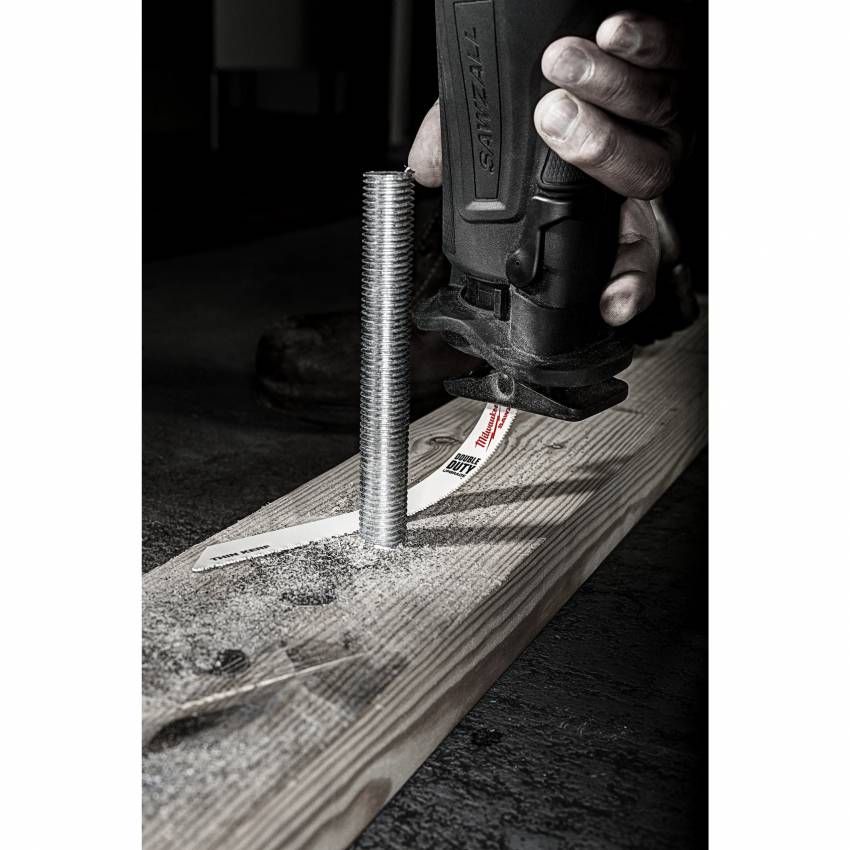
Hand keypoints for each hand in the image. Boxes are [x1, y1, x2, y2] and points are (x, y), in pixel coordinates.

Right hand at [408, 11, 685, 326]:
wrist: (559, 30)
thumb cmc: (527, 88)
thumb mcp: (486, 134)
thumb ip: (456, 157)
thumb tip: (422, 174)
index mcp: (598, 198)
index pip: (625, 251)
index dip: (623, 280)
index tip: (610, 301)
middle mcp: (636, 160)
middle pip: (644, 175)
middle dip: (596, 148)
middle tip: (549, 119)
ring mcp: (661, 111)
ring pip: (656, 114)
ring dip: (608, 88)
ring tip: (559, 64)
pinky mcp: (675, 57)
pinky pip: (672, 55)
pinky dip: (641, 46)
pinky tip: (608, 33)